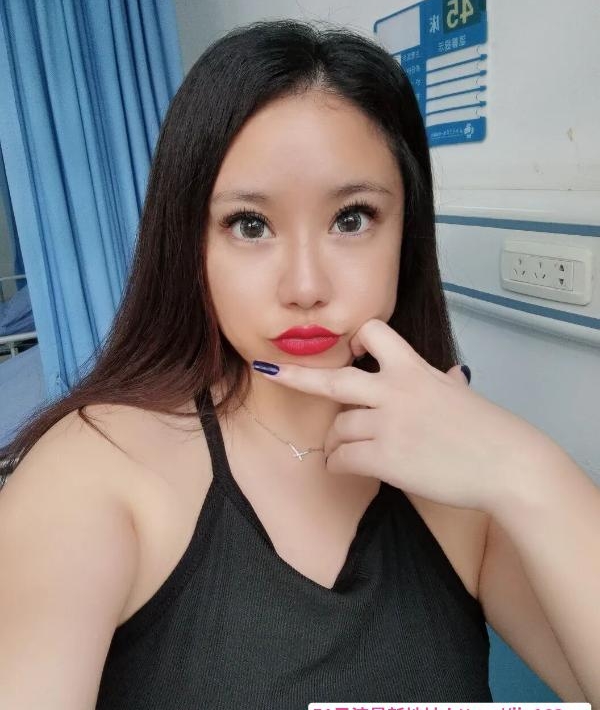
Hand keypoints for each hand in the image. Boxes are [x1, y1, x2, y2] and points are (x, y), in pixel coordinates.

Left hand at [253, 318, 542, 512]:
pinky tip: (345, 467)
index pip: (374, 335)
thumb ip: (445, 382)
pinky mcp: (385, 459)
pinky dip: (339, 464)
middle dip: (296, 376)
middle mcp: (395, 391)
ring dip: (335, 442)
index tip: (351, 349)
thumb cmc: (489, 430)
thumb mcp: (462, 394)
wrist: (506, 463)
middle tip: (271, 372)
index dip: (358, 340)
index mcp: (414, 370)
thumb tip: (450, 376)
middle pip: (333, 381)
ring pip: (338, 429)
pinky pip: (343, 459)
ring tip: (343, 451)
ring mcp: (388, 425)